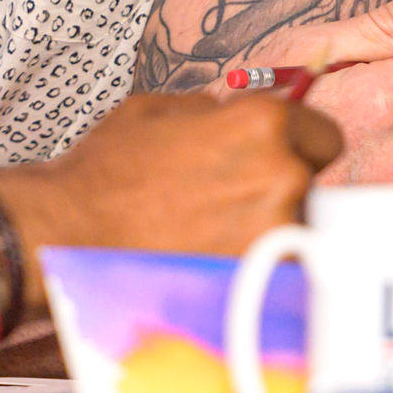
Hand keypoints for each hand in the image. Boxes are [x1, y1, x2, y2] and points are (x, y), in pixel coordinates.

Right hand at [0, 88, 339, 290]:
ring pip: (293, 231)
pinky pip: (276, 273)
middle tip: (226, 201)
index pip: (324, 135)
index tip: (277, 158)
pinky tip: (209, 262)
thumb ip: (216, 111)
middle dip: (276, 190)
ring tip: (208, 236)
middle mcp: (281, 176)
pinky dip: (253, 271)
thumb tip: (240, 117)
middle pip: (309, 185)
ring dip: (265, 232)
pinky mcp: (260, 283)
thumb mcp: (159, 110)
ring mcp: (275, 234)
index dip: (298, 146)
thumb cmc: (106, 172)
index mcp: (262, 124)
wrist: (68, 234)